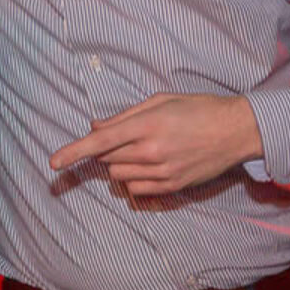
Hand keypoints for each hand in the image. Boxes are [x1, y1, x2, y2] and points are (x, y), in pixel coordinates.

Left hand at [48, 93, 262, 196]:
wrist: (236, 131)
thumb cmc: (198, 108)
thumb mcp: (159, 100)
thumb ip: (124, 116)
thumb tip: (95, 127)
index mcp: (147, 125)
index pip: (99, 142)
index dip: (73, 152)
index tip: (53, 163)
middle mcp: (151, 151)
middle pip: (106, 159)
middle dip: (106, 149)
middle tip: (127, 136)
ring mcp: (162, 172)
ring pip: (118, 176)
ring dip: (119, 164)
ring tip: (142, 149)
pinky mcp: (172, 187)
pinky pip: (136, 189)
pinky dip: (132, 179)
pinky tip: (148, 165)